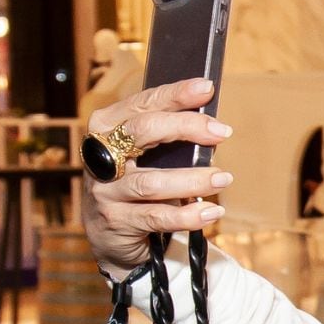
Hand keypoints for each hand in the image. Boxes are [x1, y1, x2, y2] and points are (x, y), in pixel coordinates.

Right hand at [82, 78, 233, 273]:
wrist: (111, 235)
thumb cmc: (138, 185)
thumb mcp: (146, 157)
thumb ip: (169, 140)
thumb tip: (212, 125)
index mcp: (106, 128)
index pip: (141, 104)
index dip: (174, 95)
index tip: (206, 88)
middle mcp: (100, 155)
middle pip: (141, 131)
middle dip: (185, 127)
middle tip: (222, 132)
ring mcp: (105, 190)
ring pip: (151, 181)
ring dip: (193, 179)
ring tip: (224, 178)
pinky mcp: (116, 221)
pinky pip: (157, 217)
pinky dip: (189, 215)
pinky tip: (212, 212)